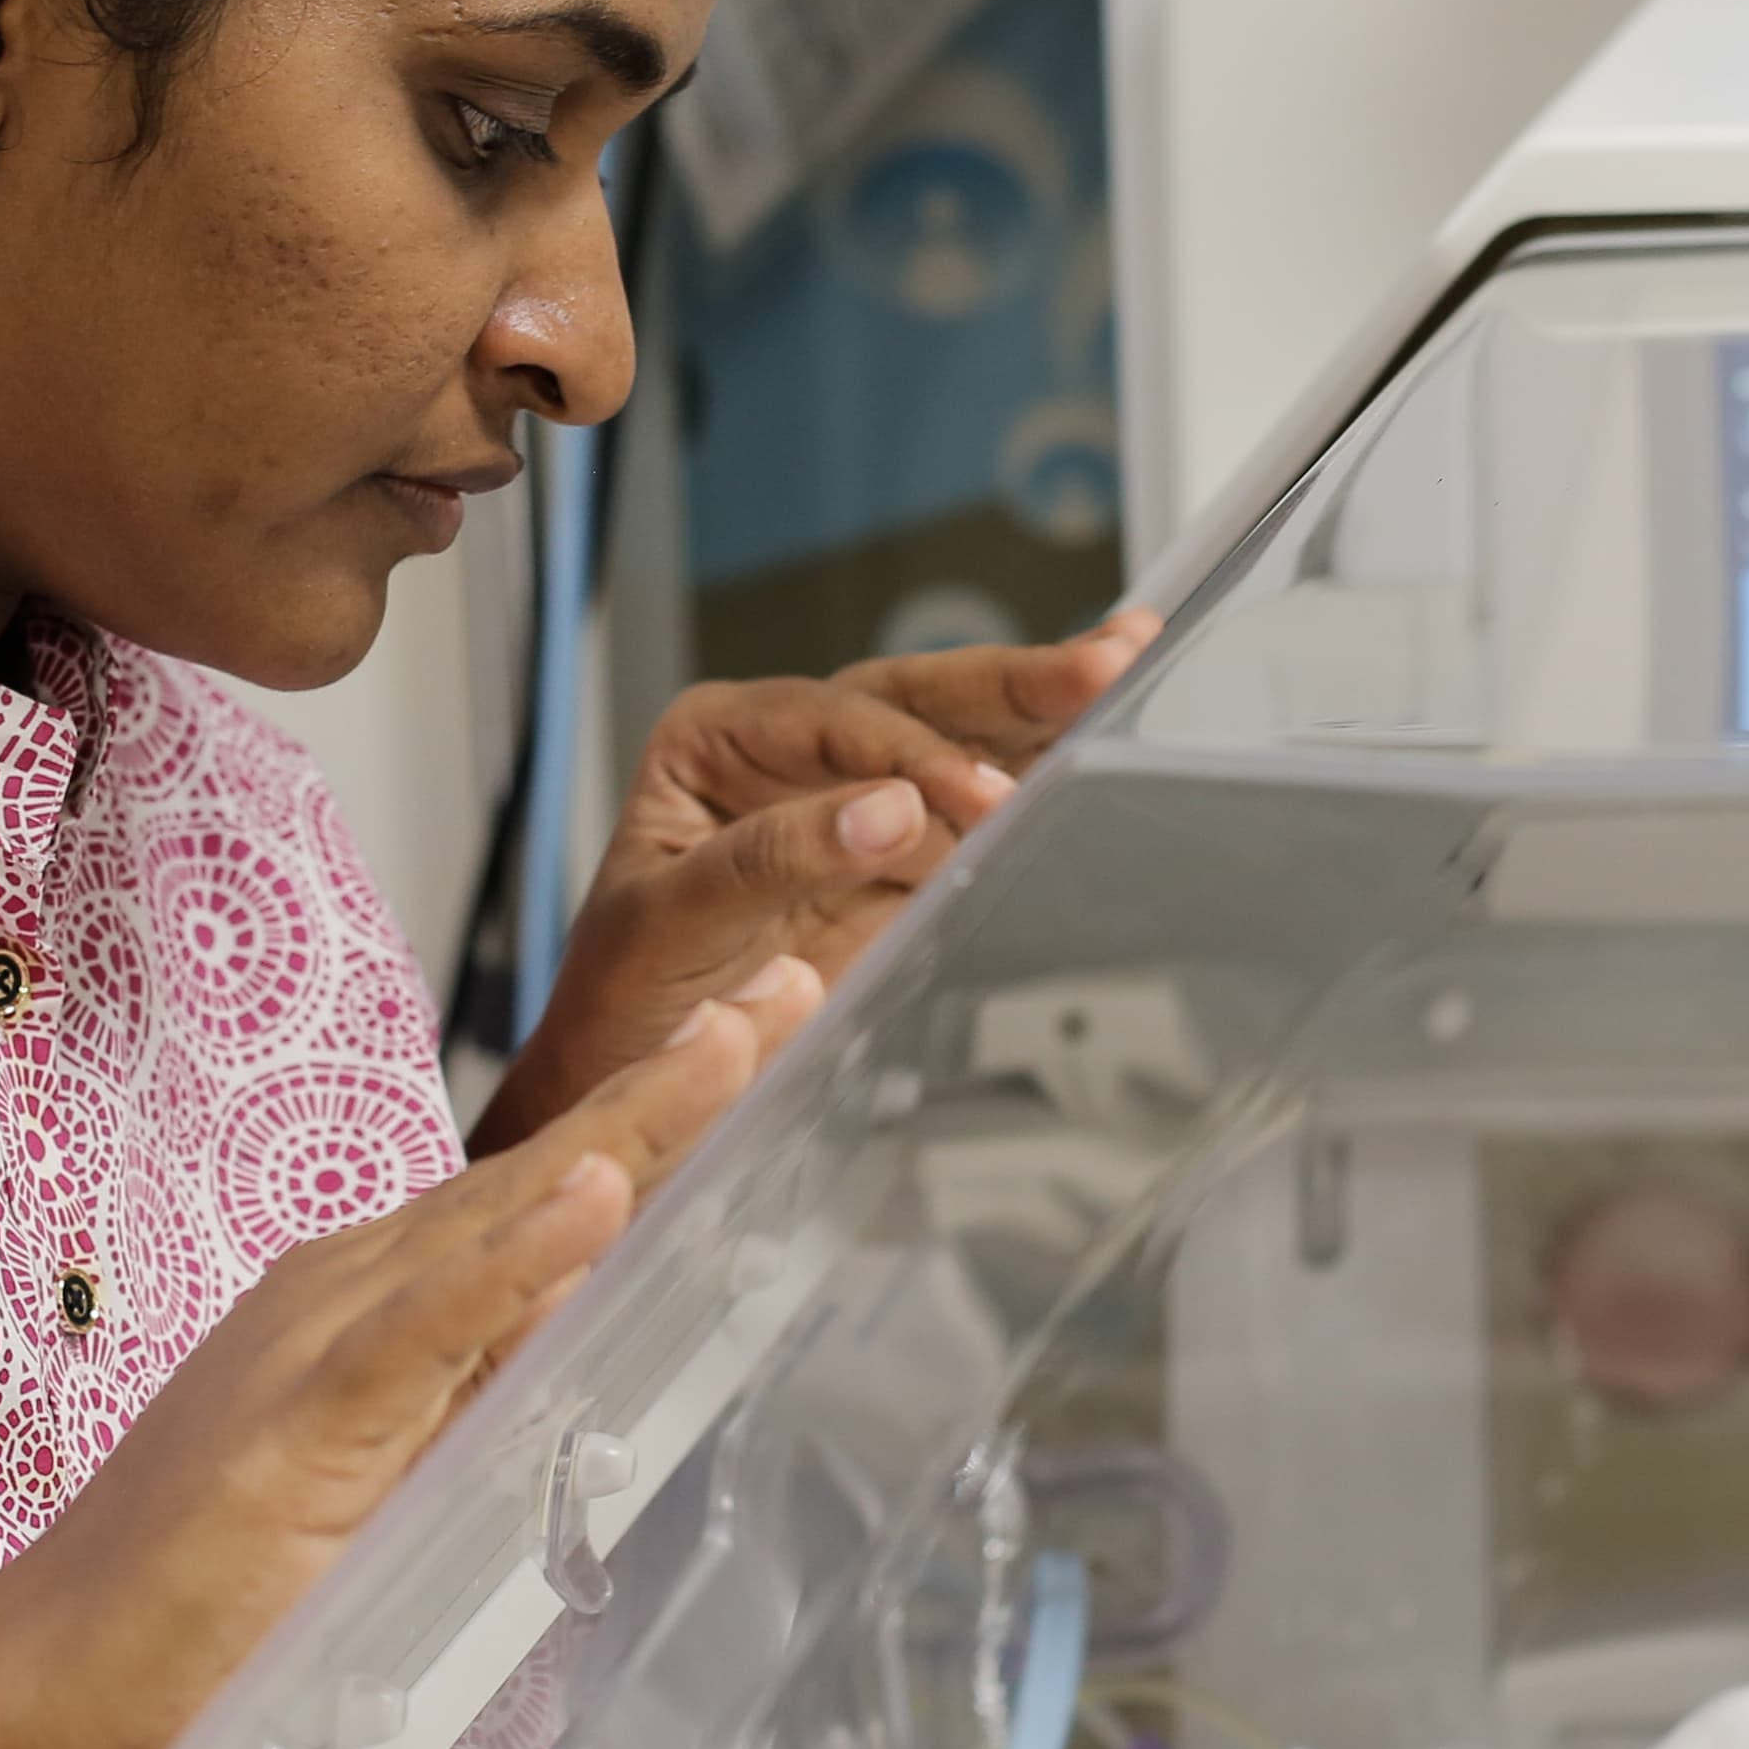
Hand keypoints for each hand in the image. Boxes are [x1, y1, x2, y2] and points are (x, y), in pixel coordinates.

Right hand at [0, 974, 797, 1748]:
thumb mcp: (388, 1492)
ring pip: (499, 1213)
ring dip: (626, 1129)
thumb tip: (588, 1345)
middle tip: (794, 987)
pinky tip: (596, 1198)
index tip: (758, 1037)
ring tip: (736, 1043)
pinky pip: (427, 1326)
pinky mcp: (300, 1419)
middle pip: (541, 1171)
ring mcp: (318, 1343)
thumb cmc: (199, 1607)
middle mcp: (347, 1291)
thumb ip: (476, 1411)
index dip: (655, 1119)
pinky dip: (517, 1260)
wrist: (45, 1687)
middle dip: (672, 1082)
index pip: (541, 1195)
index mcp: (373, 1305)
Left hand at [476, 611, 1158, 1151]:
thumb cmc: (619, 1003)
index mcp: (717, 738)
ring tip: (1129, 661)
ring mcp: (851, 801)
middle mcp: (789, 751)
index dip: (912, 754)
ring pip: (956, 738)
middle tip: (1105, 660)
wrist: (625, 1089)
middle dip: (1011, 683)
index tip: (976, 801)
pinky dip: (1040, 778)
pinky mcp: (898, 862)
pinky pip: (975, 812)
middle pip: (912, 700)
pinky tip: (1105, 736)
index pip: (834, 722)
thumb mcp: (667, 928)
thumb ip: (770, 860)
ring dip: (1043, 709)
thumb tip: (892, 811)